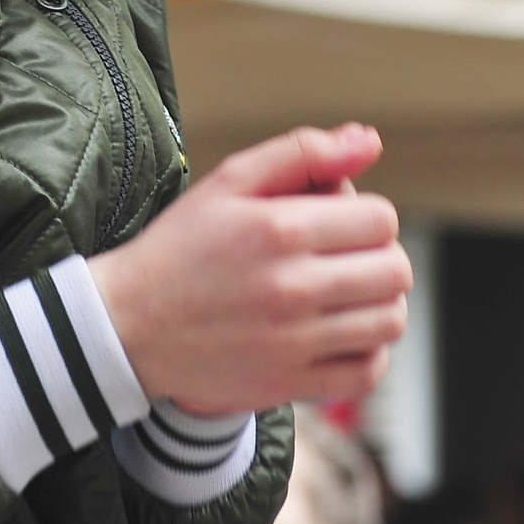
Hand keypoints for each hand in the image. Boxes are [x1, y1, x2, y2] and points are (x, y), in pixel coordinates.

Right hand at [88, 123, 409, 413]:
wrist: (128, 325)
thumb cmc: (180, 248)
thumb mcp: (229, 182)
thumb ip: (303, 153)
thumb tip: (368, 141)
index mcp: (281, 229)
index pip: (381, 220)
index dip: (367, 215)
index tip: (337, 223)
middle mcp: (292, 287)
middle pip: (394, 270)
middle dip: (379, 256)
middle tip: (344, 258)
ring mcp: (294, 341)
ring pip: (390, 320)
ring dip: (379, 303)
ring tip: (345, 295)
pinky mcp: (290, 382)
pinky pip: (366, 373)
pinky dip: (369, 353)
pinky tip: (341, 334)